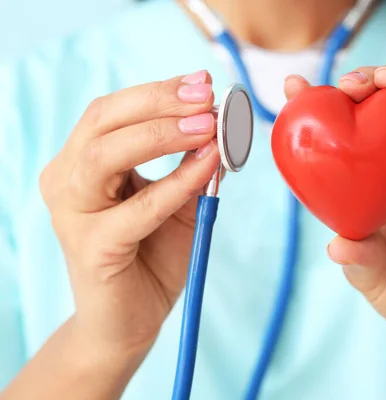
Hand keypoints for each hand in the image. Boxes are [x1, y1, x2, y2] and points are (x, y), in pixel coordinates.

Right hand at [40, 70, 220, 355]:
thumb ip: (193, 166)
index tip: (202, 81)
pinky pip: (137, 208)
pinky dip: (176, 182)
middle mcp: (67, 181)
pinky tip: (208, 165)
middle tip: (206, 96)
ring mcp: (73, 214)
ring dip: (161, 133)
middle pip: (103, 121)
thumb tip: (223, 126)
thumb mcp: (178, 203)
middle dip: (158, 102)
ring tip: (209, 125)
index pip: (113, 111)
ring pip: (105, 155)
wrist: (130, 322)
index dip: (157, 91)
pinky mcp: (91, 248)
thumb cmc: (152, 257)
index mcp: (82, 164)